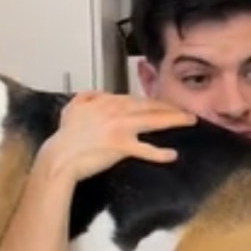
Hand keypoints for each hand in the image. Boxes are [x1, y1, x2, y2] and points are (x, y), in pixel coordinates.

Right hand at [38, 92, 195, 180]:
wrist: (60, 156)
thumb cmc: (66, 135)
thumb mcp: (73, 107)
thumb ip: (89, 96)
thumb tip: (102, 94)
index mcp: (107, 101)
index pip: (136, 99)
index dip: (154, 101)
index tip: (167, 104)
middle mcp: (117, 110)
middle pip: (150, 106)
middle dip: (171, 107)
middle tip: (187, 110)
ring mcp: (120, 128)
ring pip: (153, 120)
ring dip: (174, 120)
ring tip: (190, 121)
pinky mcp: (121, 146)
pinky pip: (145, 149)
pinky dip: (159, 153)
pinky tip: (172, 155)